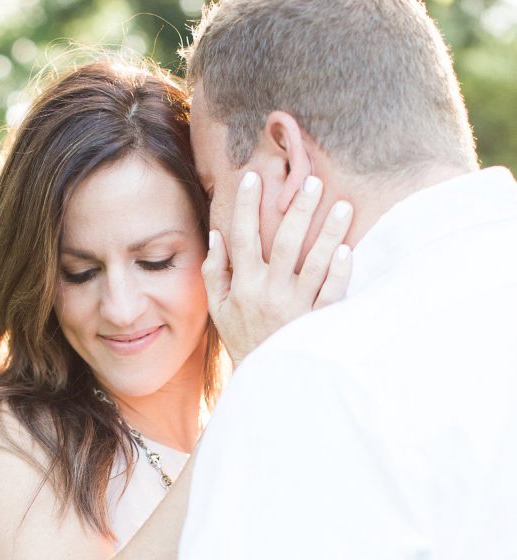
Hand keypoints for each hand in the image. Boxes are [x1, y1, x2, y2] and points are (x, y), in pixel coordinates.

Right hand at [203, 174, 352, 367]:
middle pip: (286, 244)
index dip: (247, 207)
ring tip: (343, 206)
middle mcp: (270, 293)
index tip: (254, 177)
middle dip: (299, 210)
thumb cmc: (243, 338)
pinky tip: (348, 250)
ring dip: (330, 234)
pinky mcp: (315, 321)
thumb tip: (218, 235)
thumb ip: (215, 272)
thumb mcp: (218, 309)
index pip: (244, 238)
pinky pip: (331, 293)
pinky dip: (340, 272)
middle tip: (313, 183)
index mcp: (244, 286)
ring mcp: (296, 307)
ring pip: (315, 264)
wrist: (265, 379)